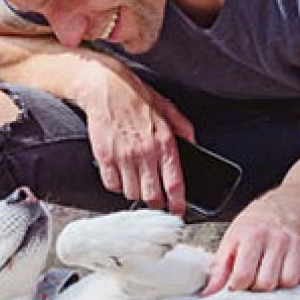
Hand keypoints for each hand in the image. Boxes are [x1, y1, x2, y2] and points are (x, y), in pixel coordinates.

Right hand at [70, 62, 195, 215]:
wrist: (105, 88)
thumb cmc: (135, 97)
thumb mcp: (167, 108)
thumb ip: (183, 127)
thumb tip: (194, 143)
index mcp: (164, 142)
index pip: (174, 183)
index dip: (178, 203)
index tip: (178, 212)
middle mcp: (145, 153)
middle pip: (152, 196)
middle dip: (156, 203)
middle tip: (156, 200)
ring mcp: (124, 157)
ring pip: (132, 193)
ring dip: (135, 192)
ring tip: (137, 182)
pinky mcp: (105, 157)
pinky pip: (112, 185)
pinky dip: (117, 185)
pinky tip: (121, 175)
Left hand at [201, 201, 299, 294]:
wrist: (271, 214)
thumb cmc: (247, 232)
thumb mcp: (228, 246)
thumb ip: (218, 272)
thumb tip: (208, 293)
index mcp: (252, 236)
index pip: (244, 276)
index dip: (237, 286)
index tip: (236, 283)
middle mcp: (276, 238)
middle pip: (267, 283)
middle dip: (257, 286)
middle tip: (253, 278)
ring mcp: (294, 243)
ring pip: (289, 282)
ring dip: (278, 284)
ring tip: (269, 274)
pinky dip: (295, 278)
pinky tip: (284, 270)